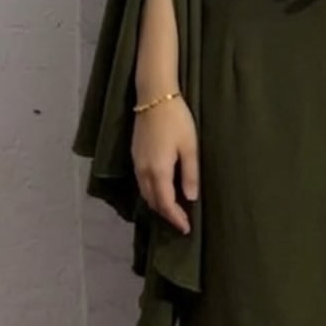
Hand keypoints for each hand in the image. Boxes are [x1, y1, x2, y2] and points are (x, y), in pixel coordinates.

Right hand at [131, 95, 198, 234]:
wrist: (154, 96)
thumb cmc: (177, 120)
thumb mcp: (190, 147)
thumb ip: (190, 174)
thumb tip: (190, 198)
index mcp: (158, 171)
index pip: (165, 203)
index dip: (175, 218)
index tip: (186, 229)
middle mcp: (143, 171)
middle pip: (152, 201)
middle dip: (166, 214)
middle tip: (181, 222)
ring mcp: (136, 163)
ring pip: (144, 192)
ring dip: (157, 204)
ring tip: (172, 209)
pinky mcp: (134, 155)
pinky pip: (141, 182)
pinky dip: (150, 192)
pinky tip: (161, 189)